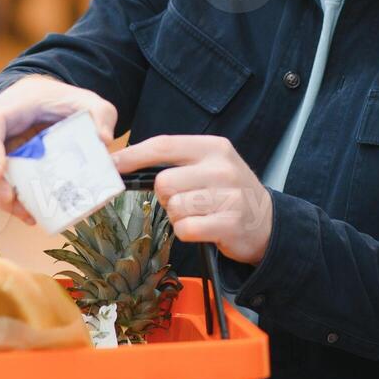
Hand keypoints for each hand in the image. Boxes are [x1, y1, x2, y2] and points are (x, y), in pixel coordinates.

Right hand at [0, 75, 117, 225]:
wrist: (41, 98)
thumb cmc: (60, 100)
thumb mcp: (87, 102)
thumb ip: (101, 114)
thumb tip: (103, 139)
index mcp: (11, 104)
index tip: (1, 172)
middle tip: (10, 201)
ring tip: (23, 212)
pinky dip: (0, 197)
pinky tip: (24, 212)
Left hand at [112, 135, 273, 265]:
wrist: (267, 222)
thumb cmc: (227, 192)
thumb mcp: (210, 165)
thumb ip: (176, 162)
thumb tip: (125, 164)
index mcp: (213, 147)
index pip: (164, 145)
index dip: (133, 155)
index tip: (112, 164)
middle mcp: (222, 168)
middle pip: (164, 182)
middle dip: (166, 197)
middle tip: (184, 201)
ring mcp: (228, 196)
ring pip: (174, 207)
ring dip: (178, 217)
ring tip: (199, 214)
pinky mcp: (229, 224)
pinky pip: (186, 229)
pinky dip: (187, 232)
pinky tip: (204, 229)